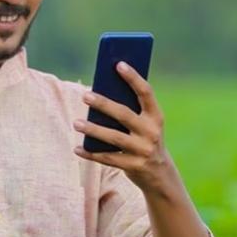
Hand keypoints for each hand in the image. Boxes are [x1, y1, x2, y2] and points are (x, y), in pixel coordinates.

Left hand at [72, 61, 176, 195]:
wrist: (160, 173)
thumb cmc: (145, 138)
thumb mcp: (144, 123)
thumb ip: (128, 108)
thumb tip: (100, 90)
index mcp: (156, 116)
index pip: (146, 92)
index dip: (133, 78)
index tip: (118, 64)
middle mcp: (152, 132)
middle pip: (124, 114)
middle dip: (104, 104)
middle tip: (84, 95)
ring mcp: (143, 150)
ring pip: (114, 137)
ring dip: (93, 130)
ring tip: (76, 123)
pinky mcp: (134, 166)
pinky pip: (108, 159)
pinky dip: (91, 154)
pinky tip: (77, 148)